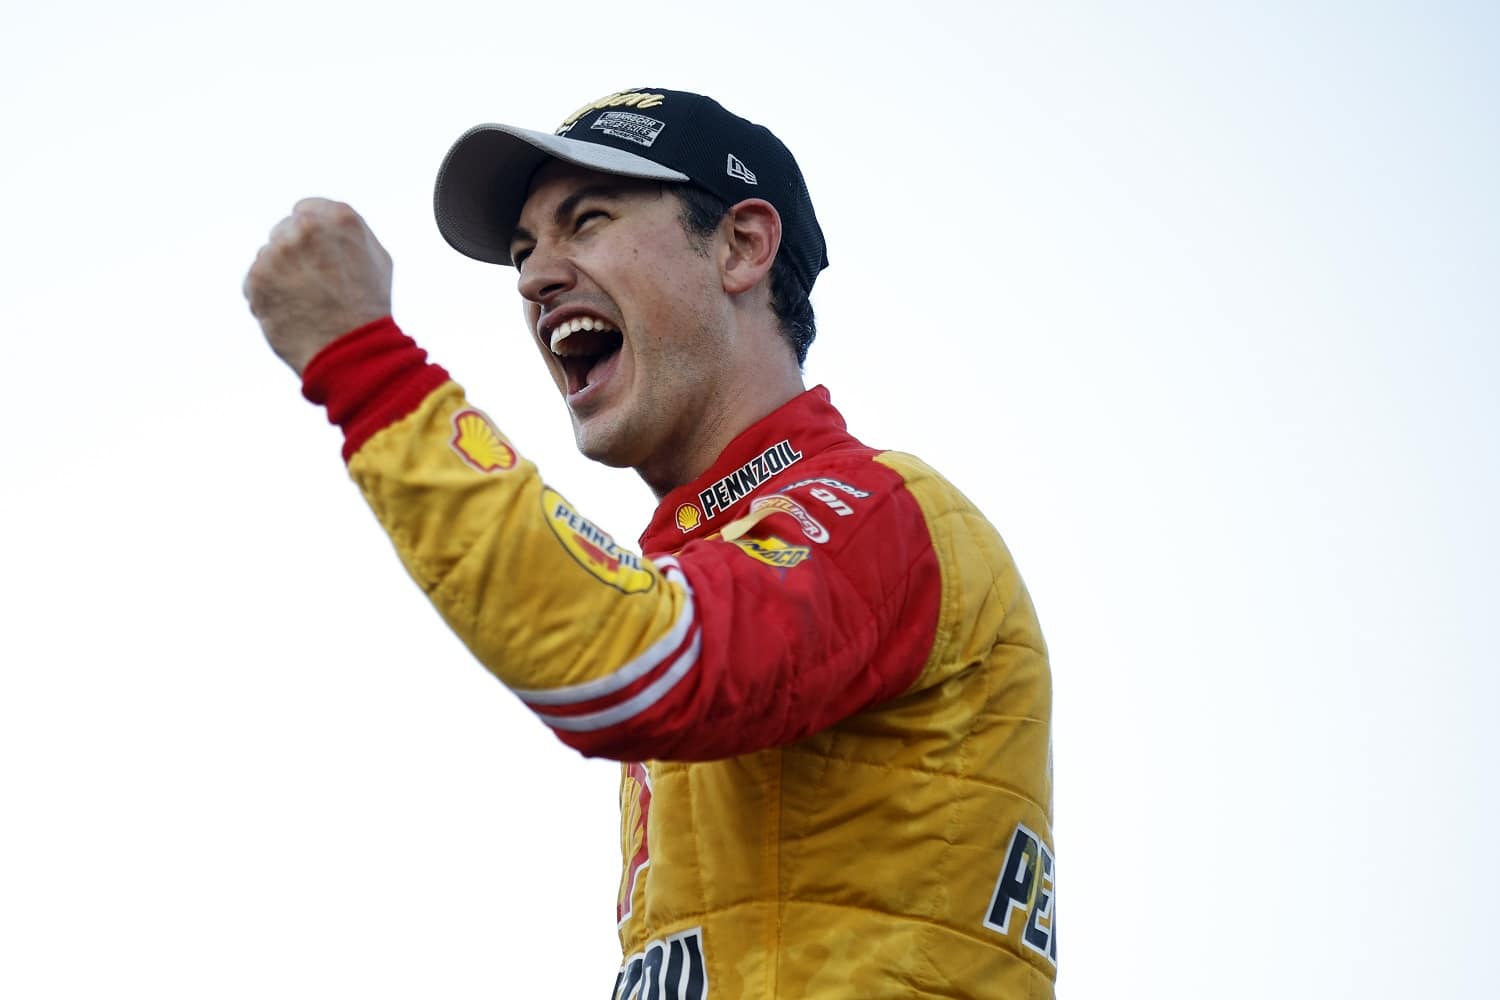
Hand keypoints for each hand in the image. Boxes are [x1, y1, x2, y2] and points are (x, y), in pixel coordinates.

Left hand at [243, 198, 393, 375]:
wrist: (351, 351)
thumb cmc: (368, 309)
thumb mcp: (375, 259)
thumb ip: (346, 233)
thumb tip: (323, 223)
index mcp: (340, 218)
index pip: (306, 210)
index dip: (312, 237)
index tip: (318, 257)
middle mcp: (306, 227)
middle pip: (284, 232)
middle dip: (294, 255)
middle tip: (314, 286)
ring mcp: (278, 251)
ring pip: (268, 257)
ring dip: (280, 276)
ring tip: (306, 303)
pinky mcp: (257, 277)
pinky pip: (255, 282)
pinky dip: (267, 297)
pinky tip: (291, 313)